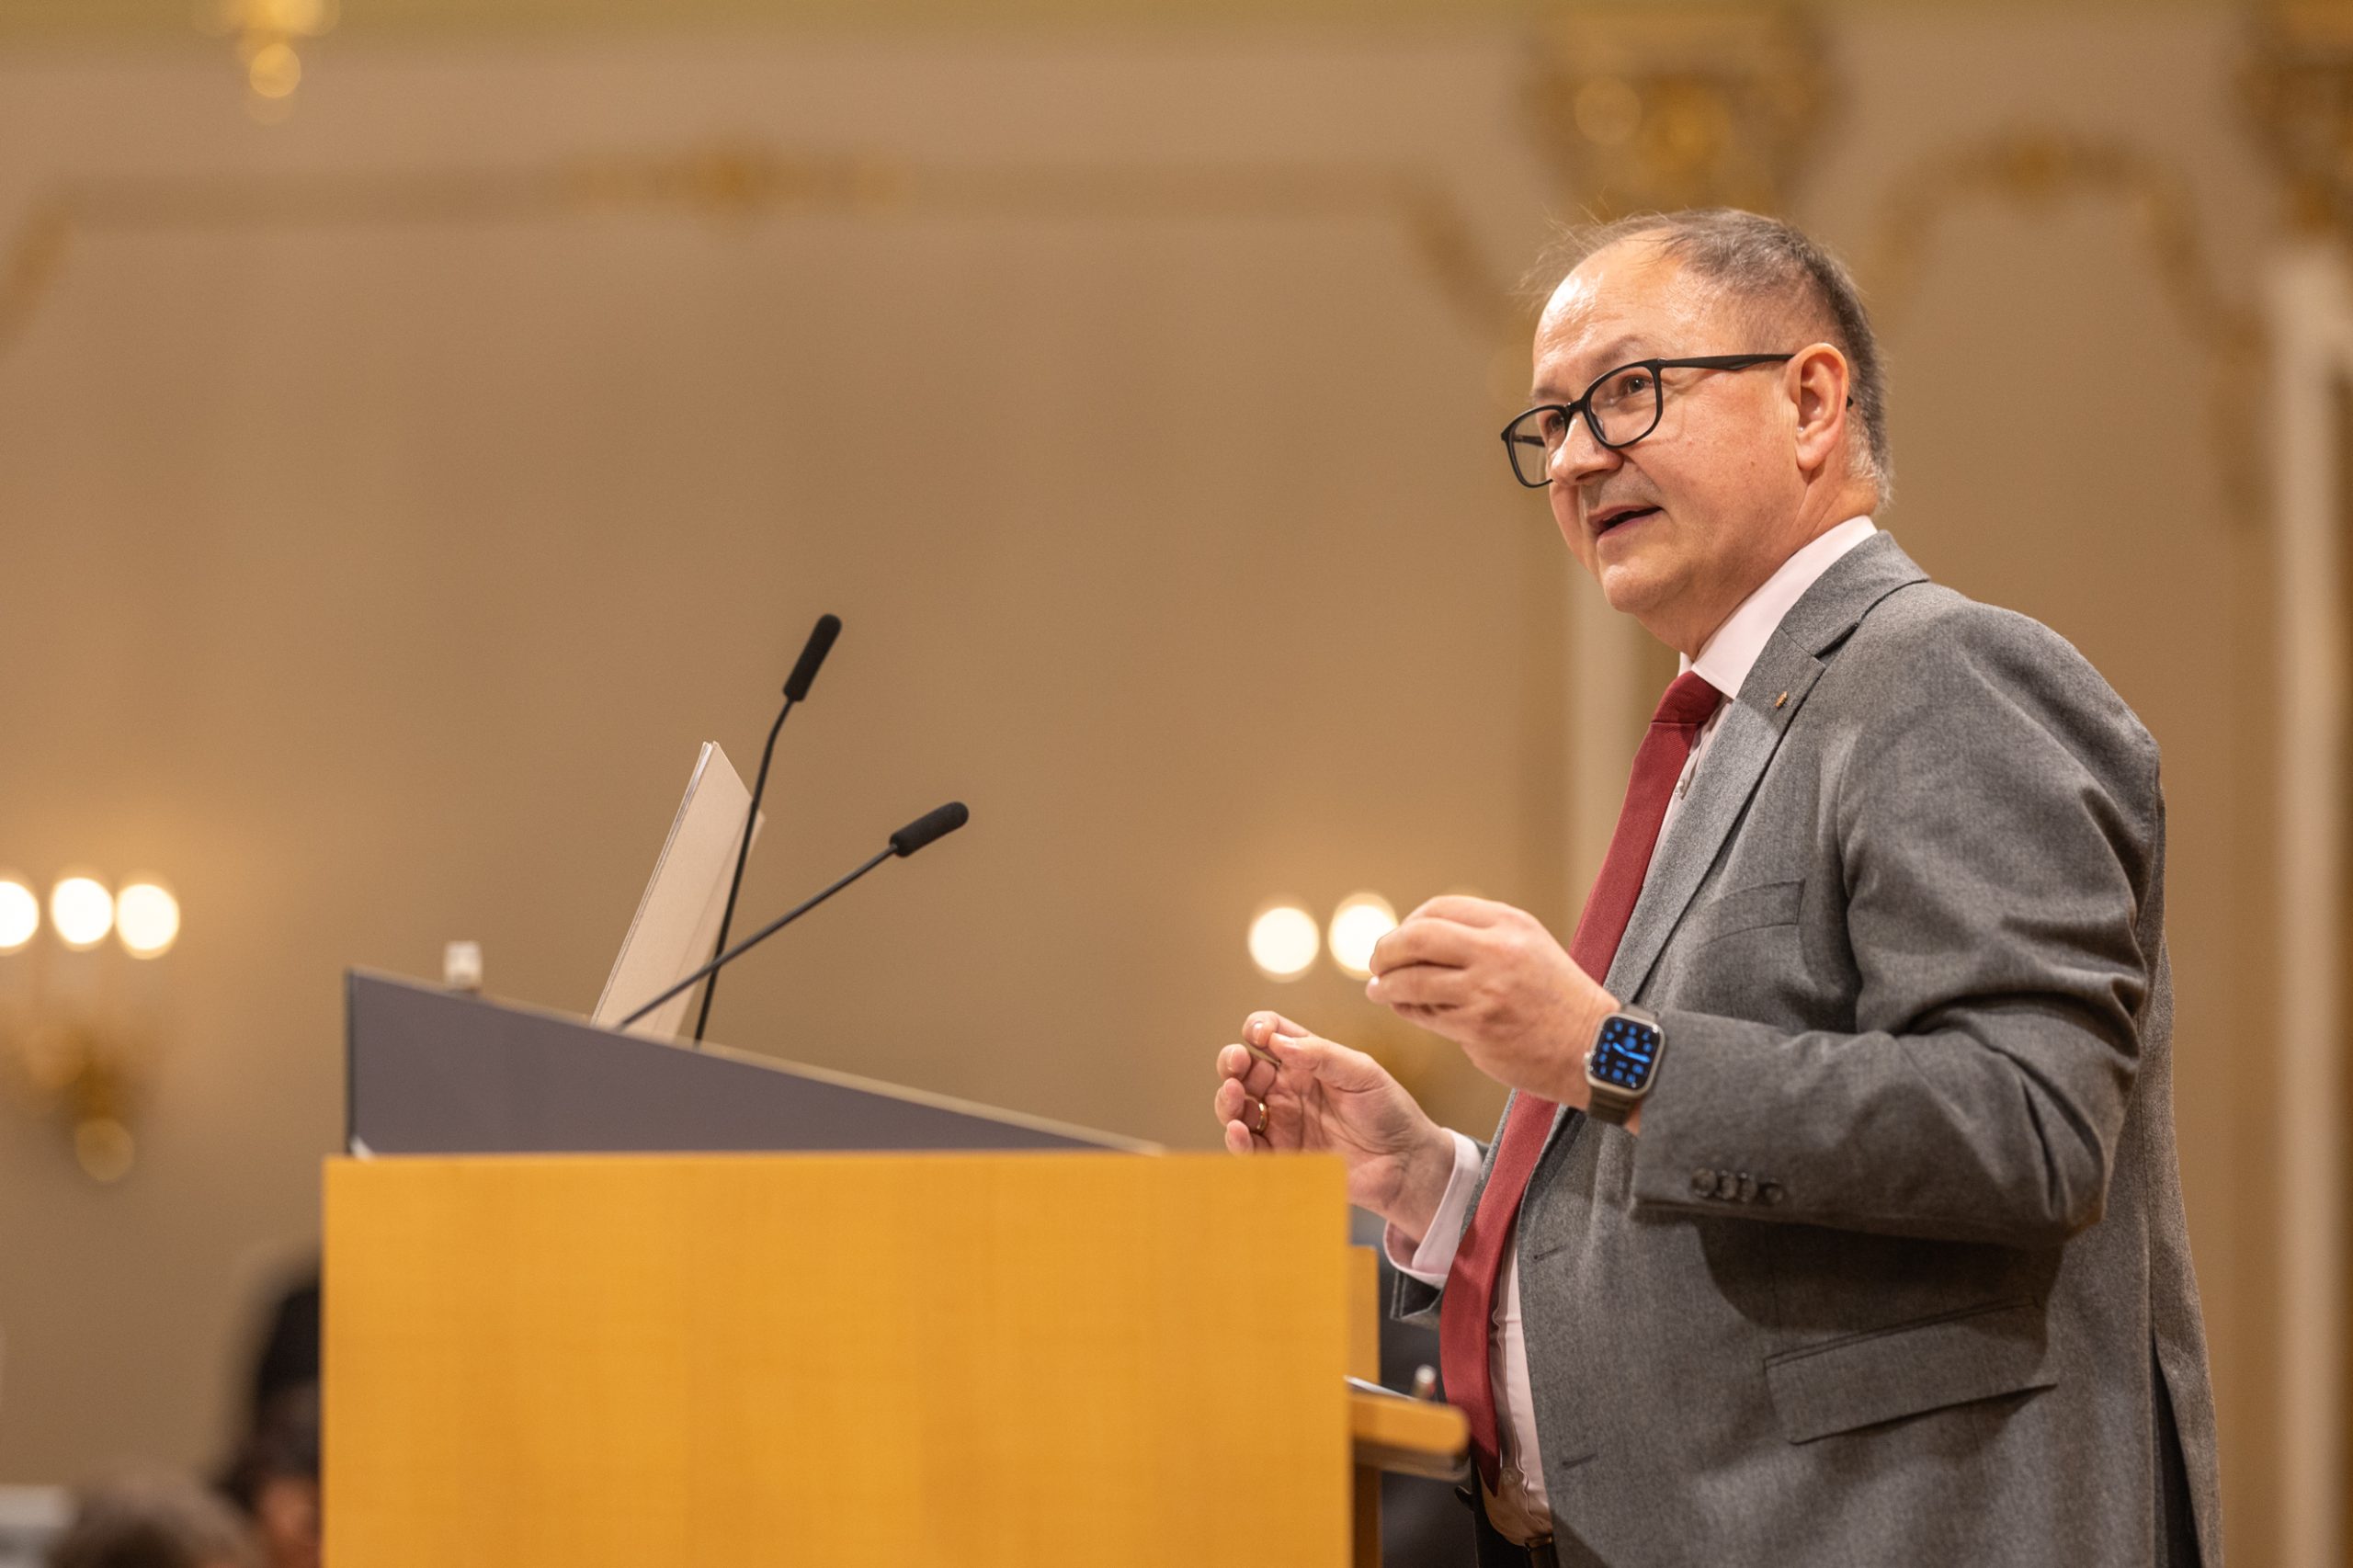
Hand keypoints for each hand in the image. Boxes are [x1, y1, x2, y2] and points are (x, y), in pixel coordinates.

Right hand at [1212, 1010, 1456, 1240]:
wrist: (1406, 1162)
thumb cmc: (1389, 1111)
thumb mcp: (1362, 1072)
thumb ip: (1321, 1054)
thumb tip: (1277, 1041)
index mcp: (1307, 1061)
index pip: (1269, 1034)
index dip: (1257, 1028)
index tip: (1259, 1034)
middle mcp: (1288, 1089)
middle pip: (1243, 1069)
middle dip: (1231, 1061)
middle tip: (1235, 1063)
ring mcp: (1283, 1123)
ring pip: (1237, 1106)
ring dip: (1227, 1098)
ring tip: (1234, 1095)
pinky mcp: (1283, 1157)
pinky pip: (1249, 1147)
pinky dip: (1236, 1138)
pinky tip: (1238, 1129)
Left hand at [1365, 896, 1618, 1112]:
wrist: (1598, 1048)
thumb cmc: (1558, 1001)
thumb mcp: (1529, 948)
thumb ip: (1482, 938)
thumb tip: (1418, 937)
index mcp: (1510, 923)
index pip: (1439, 909)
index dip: (1410, 923)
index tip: (1401, 940)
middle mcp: (1496, 950)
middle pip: (1416, 937)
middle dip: (1386, 950)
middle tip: (1376, 963)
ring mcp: (1486, 989)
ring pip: (1412, 980)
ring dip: (1386, 986)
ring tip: (1378, 990)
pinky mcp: (1478, 1027)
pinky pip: (1425, 1015)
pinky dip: (1407, 1011)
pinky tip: (1404, 1009)